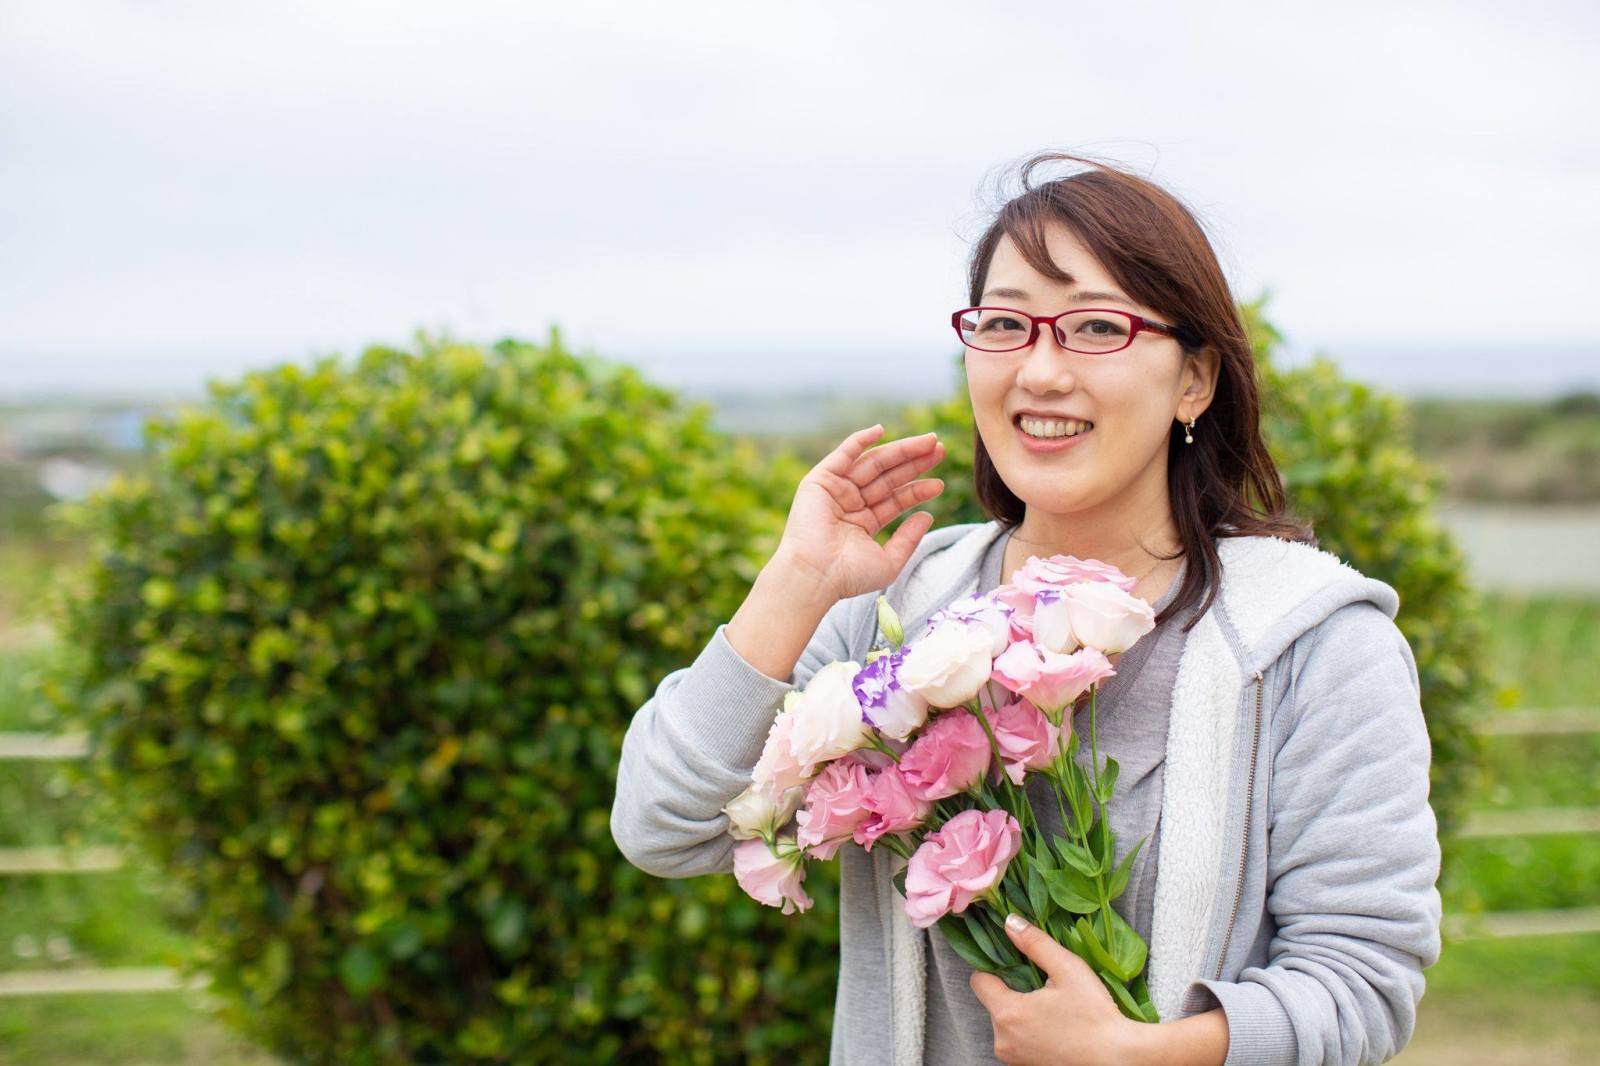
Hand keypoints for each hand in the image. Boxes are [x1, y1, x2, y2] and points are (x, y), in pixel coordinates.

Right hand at [772, 424, 944, 601]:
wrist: (815, 575)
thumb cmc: (848, 576)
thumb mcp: (889, 561)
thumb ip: (909, 538)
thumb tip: (928, 515)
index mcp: (863, 521)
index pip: (896, 499)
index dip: (918, 489)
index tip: (940, 484)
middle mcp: (850, 503)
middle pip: (888, 476)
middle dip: (915, 462)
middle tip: (941, 448)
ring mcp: (836, 490)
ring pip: (873, 463)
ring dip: (900, 450)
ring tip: (929, 441)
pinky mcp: (820, 481)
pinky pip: (843, 455)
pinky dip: (860, 441)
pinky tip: (881, 430)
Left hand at [969, 914, 1141, 1065]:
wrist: (1119, 1060)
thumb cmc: (1095, 1016)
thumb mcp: (1067, 969)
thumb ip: (1034, 943)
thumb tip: (1009, 923)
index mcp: (1007, 1013)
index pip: (979, 981)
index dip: (995, 968)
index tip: (1017, 963)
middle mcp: (1002, 1040)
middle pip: (993, 1002)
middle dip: (1014, 991)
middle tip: (1045, 987)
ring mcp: (1013, 1059)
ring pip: (1007, 1023)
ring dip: (1023, 1013)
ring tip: (1054, 1009)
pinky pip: (1018, 1042)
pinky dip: (1030, 1033)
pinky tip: (1056, 1027)